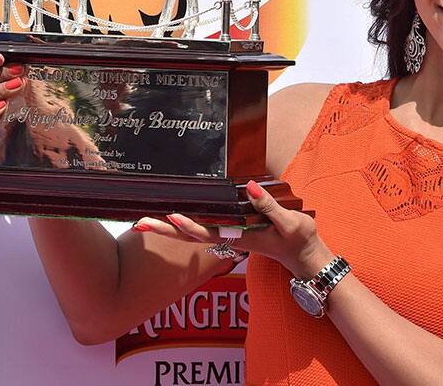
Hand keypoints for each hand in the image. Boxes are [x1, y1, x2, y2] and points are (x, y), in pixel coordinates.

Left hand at [135, 180, 333, 279]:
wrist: (304, 255)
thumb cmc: (298, 238)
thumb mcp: (289, 222)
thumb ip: (268, 206)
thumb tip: (250, 186)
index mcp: (240, 236)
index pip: (207, 232)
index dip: (189, 225)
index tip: (171, 216)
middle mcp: (228, 238)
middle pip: (189, 235)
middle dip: (164, 229)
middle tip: (139, 222)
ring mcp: (227, 236)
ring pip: (191, 234)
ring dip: (167, 228)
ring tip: (143, 221)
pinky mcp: (230, 232)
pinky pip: (201, 229)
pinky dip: (183, 225)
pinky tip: (171, 217)